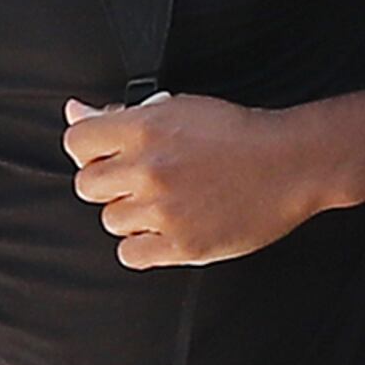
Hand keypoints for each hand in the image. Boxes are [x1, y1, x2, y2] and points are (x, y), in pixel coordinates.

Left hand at [62, 92, 333, 268]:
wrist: (289, 163)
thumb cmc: (237, 134)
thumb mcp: (177, 109)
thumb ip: (121, 115)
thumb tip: (75, 111)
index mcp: (145, 128)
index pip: (77, 142)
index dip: (89, 150)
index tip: (106, 156)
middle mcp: (149, 169)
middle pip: (87, 186)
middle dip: (108, 183)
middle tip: (138, 182)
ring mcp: (164, 209)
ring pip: (111, 221)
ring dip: (130, 215)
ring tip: (163, 204)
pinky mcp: (182, 244)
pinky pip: (130, 255)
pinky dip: (142, 246)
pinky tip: (164, 231)